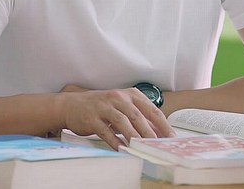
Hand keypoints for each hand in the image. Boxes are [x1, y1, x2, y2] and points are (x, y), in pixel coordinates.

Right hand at [60, 86, 174, 148]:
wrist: (72, 105)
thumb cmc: (102, 107)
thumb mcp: (123, 108)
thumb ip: (140, 119)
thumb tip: (158, 133)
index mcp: (130, 94)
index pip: (151, 109)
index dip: (162, 123)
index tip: (170, 136)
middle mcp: (118, 97)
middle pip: (138, 115)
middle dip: (149, 131)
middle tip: (157, 144)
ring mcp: (104, 107)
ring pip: (122, 121)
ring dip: (132, 135)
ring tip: (141, 147)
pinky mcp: (92, 117)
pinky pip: (105, 131)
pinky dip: (114, 141)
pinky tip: (121, 149)